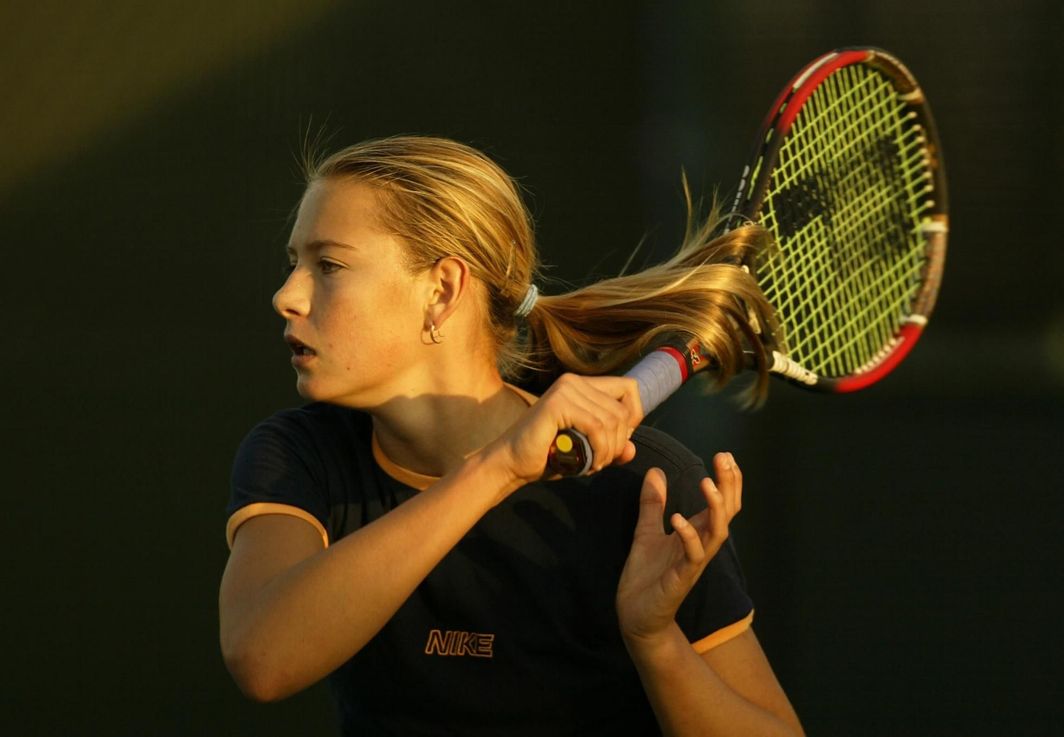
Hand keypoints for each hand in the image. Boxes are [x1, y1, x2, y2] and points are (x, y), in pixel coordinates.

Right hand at [484, 373, 642, 491]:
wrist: (511, 464)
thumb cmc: (546, 457)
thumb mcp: (587, 451)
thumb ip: (611, 447)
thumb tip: (632, 450)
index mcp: (582, 385)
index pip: (629, 388)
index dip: (633, 416)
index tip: (618, 441)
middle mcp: (574, 381)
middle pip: (622, 409)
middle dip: (619, 442)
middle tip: (602, 461)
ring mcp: (565, 389)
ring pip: (612, 420)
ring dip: (608, 451)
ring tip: (593, 465)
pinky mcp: (558, 403)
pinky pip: (596, 427)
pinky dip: (599, 450)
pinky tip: (588, 464)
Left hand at [615, 453, 741, 644]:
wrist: (635, 615)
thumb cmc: (646, 576)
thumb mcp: (646, 531)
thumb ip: (653, 504)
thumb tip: (655, 472)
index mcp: (695, 534)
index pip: (722, 504)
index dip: (727, 481)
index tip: (725, 455)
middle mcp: (701, 547)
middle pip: (726, 513)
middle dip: (729, 486)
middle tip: (725, 460)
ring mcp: (693, 563)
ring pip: (716, 533)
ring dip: (715, 508)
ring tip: (708, 483)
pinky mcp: (680, 579)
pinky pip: (692, 556)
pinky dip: (688, 536)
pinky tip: (678, 518)